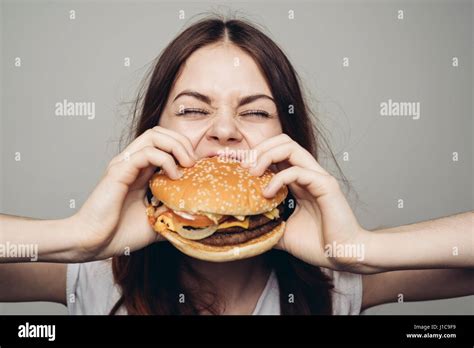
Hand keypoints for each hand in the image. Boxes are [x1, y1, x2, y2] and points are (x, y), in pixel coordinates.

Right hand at [71, 126, 196, 261]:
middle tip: (194, 163)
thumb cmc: (118, 234)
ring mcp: (124, 165)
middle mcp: (131, 163)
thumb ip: (172, 215)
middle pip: (160, 132)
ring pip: (154, 135)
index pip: (163, 144)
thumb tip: (194, 217)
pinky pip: (146, 152)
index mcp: (140, 172)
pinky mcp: (119, 171)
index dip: (184, 149)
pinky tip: (174, 176)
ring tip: (187, 165)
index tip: (198, 168)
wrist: (92, 244)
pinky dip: (165, 159)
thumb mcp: (155, 223)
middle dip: (182, 142)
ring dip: (176, 146)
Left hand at [242, 134, 369, 271]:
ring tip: (252, 172)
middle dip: (258, 149)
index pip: (275, 154)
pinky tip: (267, 193)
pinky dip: (278, 178)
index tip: (234, 165)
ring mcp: (317, 177)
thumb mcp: (282, 233)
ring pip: (290, 146)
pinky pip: (298, 170)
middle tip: (243, 167)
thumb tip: (243, 228)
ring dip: (265, 155)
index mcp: (298, 181)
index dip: (254, 155)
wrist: (343, 255)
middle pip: (281, 141)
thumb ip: (267, 224)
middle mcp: (308, 174)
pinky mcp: (325, 185)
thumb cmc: (318, 244)